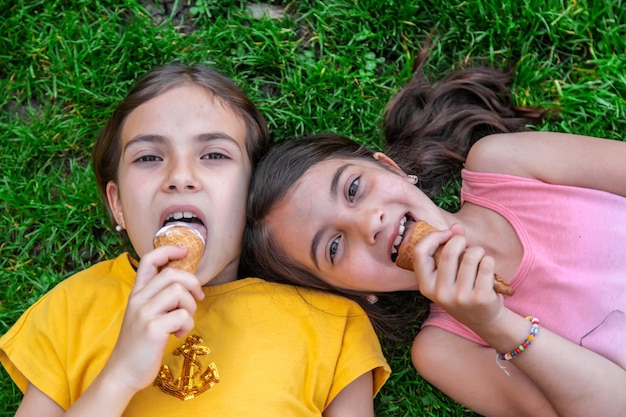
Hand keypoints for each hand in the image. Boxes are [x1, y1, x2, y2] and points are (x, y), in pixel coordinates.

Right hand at [102, 245, 204, 394]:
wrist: (122, 373)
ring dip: (190, 307)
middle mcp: (138, 300)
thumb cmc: (139, 344)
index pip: (149, 260)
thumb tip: (185, 284)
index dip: (168, 250)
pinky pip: (183, 315)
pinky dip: (187, 325)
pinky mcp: (153, 329)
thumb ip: (157, 298)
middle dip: (192, 283)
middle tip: (197, 298)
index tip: (184, 251)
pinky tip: (177, 335)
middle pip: (172, 274)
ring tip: (183, 322)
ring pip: (179, 292)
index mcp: (136, 293)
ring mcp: (144, 314)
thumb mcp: (143, 314)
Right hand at [412, 227, 504, 327]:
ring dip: (477, 250)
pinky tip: (487, 267)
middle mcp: (440, 294)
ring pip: (470, 256)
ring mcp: (461, 298)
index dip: (433, 237)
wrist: (483, 320)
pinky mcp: (481, 299)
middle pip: (449, 252)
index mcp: (426, 286)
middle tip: (466, 243)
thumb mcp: (448, 275)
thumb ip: (448, 249)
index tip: (446, 234)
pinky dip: (488, 260)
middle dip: (460, 240)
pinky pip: (486, 265)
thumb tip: (456, 227)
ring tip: (479, 257)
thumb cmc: (462, 290)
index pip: (420, 253)